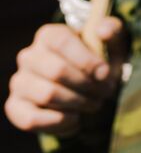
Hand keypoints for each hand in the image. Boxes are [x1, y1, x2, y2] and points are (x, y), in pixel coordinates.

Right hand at [5, 18, 126, 134]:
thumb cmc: (100, 63)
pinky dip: (59, 122)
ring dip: (77, 103)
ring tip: (93, 104)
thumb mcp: (113, 45)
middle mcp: (29, 56)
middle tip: (105, 93)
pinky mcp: (15, 107)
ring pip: (47, 94)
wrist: (88, 91)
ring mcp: (19, 82)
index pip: (63, 42)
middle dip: (87, 85)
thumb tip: (103, 30)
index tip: (105, 74)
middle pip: (57, 71)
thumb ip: (112, 31)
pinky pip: (31, 119)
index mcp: (49, 35)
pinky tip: (75, 119)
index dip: (87, 60)